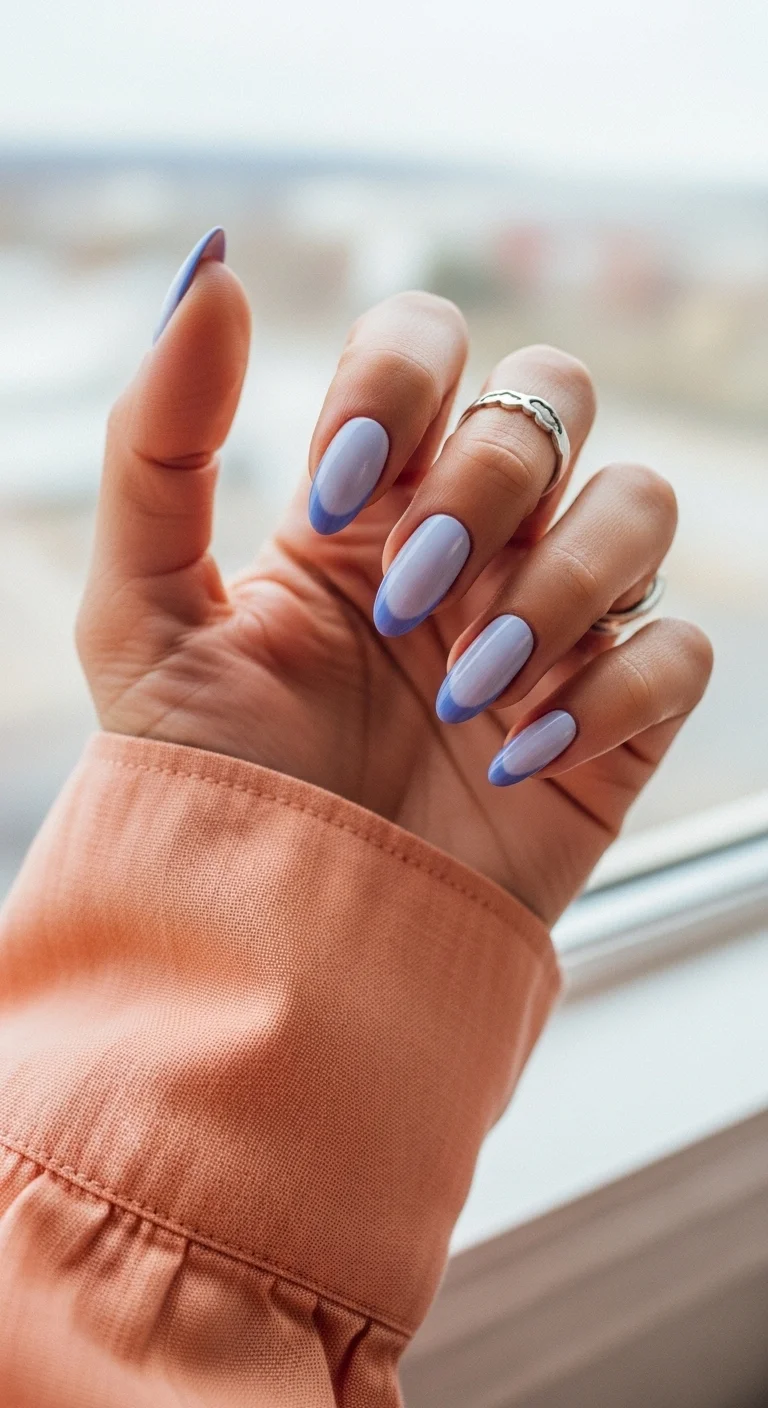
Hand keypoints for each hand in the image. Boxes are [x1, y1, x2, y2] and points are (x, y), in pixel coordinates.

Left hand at [76, 235, 712, 924]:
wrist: (280, 943)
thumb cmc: (208, 783)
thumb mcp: (142, 617)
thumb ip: (159, 445)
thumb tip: (210, 273)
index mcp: (365, 499)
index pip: (425, 343)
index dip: (400, 387)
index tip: (339, 497)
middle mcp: (469, 541)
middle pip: (553, 397)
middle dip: (489, 484)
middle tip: (411, 599)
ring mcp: (549, 624)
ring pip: (641, 504)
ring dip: (557, 586)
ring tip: (465, 689)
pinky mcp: (613, 719)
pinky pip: (678, 652)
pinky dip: (609, 694)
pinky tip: (518, 755)